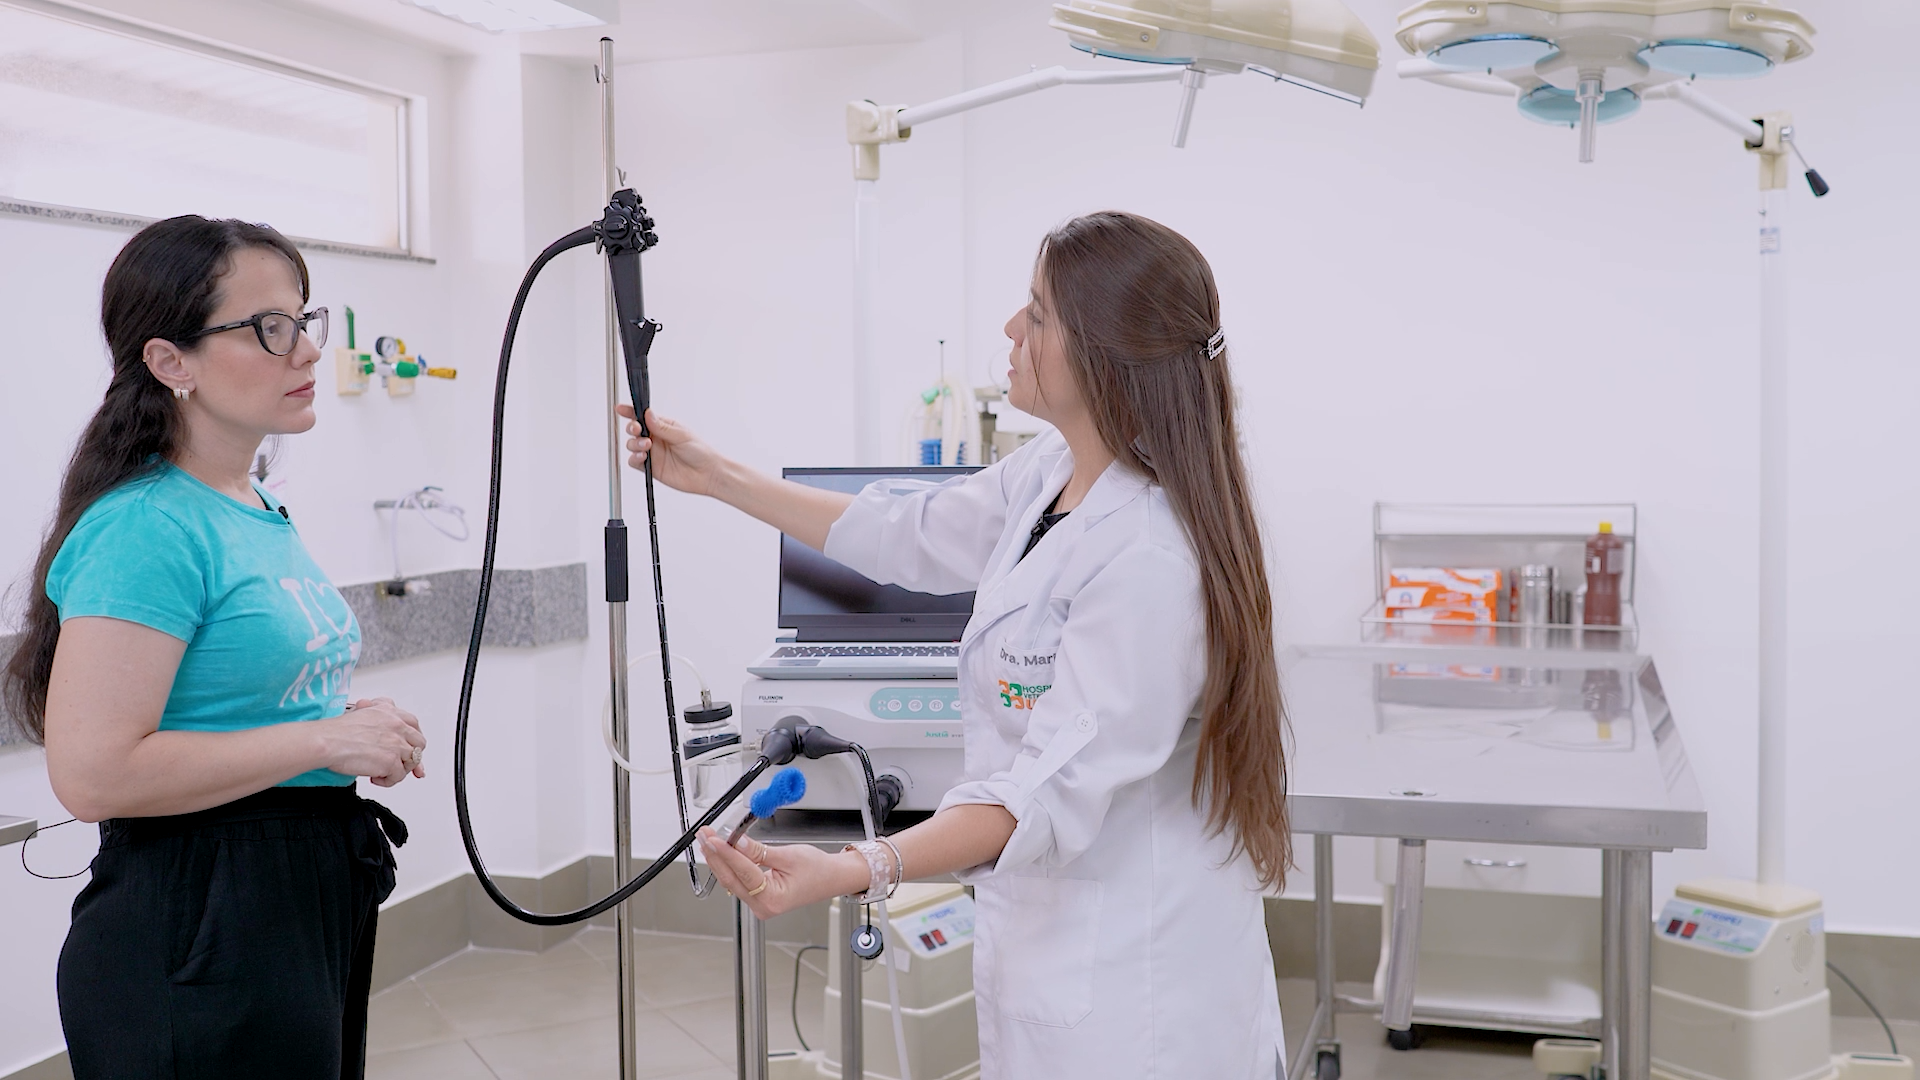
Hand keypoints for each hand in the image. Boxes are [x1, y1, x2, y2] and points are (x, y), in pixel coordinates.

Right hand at [316, 697, 425, 787]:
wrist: (327, 742)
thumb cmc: (336, 731)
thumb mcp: (360, 711)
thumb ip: (373, 710)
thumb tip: (370, 707)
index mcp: (390, 712)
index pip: (413, 724)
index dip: (411, 738)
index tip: (409, 748)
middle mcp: (397, 726)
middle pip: (419, 743)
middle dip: (411, 756)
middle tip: (398, 764)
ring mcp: (397, 744)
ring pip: (412, 762)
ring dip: (398, 769)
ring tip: (381, 771)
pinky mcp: (391, 761)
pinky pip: (399, 777)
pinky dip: (388, 781)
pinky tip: (375, 778)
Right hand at [616, 406, 719, 495]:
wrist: (708, 474)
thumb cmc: (701, 452)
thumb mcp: (682, 435)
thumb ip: (662, 427)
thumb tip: (648, 414)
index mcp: (663, 426)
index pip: (643, 416)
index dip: (630, 412)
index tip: (620, 409)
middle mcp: (656, 438)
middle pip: (634, 430)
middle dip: (632, 428)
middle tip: (637, 429)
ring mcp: (652, 453)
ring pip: (632, 445)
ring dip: (635, 443)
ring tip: (646, 445)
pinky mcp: (651, 468)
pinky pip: (635, 462)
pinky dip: (635, 458)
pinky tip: (643, 456)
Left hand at [698, 828, 869, 918]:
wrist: (832, 878)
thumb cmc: (818, 870)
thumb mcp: (788, 855)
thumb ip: (758, 851)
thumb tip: (736, 842)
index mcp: (772, 899)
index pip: (743, 872)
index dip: (726, 852)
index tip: (713, 838)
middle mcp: (763, 906)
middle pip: (731, 878)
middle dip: (716, 855)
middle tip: (704, 835)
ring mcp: (759, 904)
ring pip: (731, 880)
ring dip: (719, 860)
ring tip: (708, 841)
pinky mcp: (758, 898)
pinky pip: (738, 881)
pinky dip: (729, 865)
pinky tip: (721, 853)